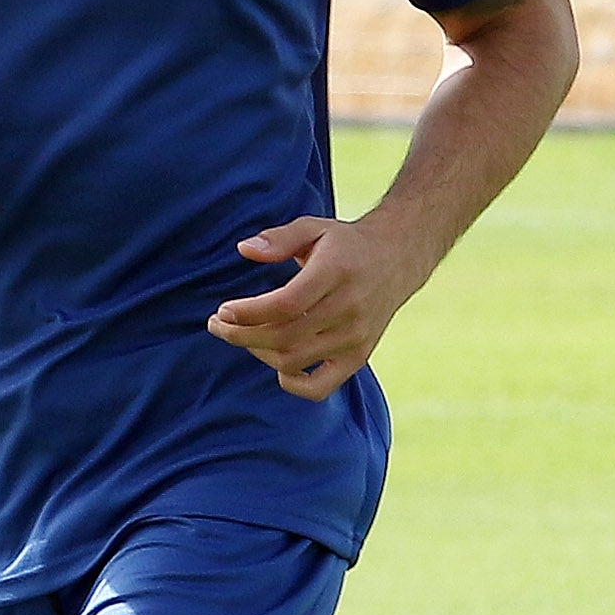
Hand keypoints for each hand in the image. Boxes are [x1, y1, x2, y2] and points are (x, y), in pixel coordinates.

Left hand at [205, 214, 416, 401]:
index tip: (223, 311)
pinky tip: (276, 364)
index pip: (285, 304)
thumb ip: (279, 238)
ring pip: (294, 361)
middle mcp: (349, 308)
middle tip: (217, 325)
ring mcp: (355, 337)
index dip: (249, 313)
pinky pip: (320, 387)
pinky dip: (292, 383)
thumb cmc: (345, 244)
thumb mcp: (314, 227)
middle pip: (284, 337)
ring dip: (259, 353)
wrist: (398, 258)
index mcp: (336, 272)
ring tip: (242, 336)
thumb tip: (244, 250)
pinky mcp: (358, 357)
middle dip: (241, 335)